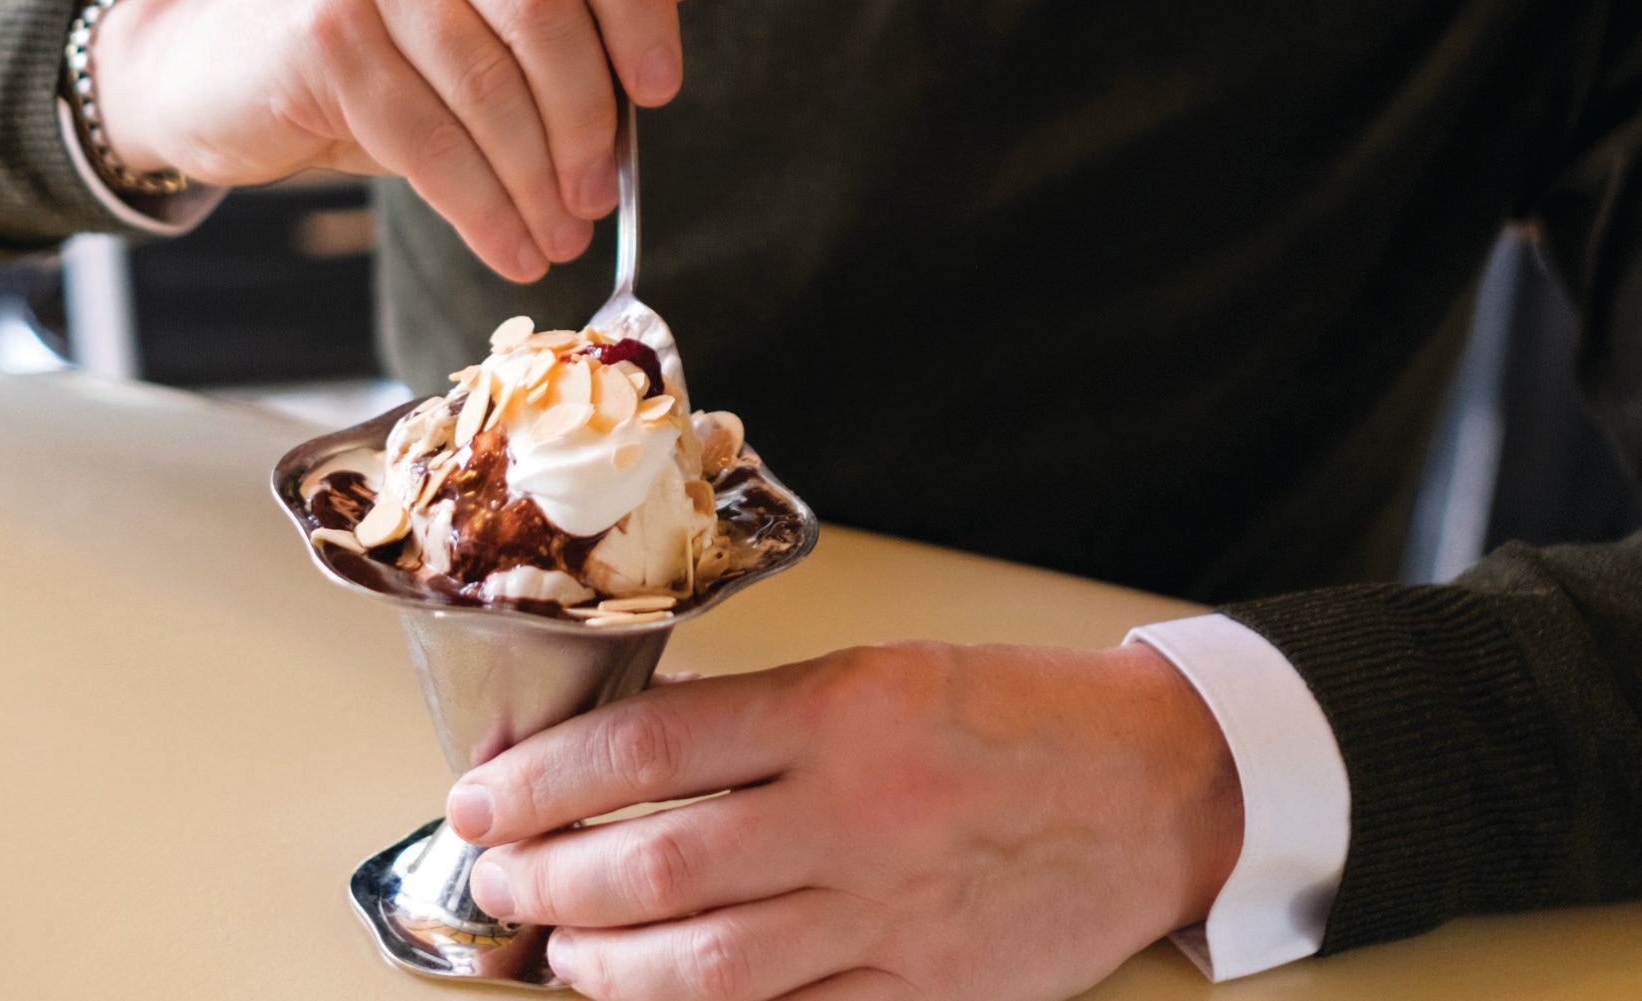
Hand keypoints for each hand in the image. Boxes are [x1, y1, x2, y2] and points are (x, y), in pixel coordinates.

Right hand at [88, 0, 702, 280]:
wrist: (228, 68)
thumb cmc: (389, 47)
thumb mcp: (489, 11)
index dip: (640, 1)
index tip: (662, 90)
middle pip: (545, 6)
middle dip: (585, 119)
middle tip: (600, 198)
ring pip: (485, 82)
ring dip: (534, 179)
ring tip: (559, 237)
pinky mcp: (318, 29)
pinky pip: (423, 135)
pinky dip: (478, 205)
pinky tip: (507, 245)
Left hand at [446, 641, 1243, 1000]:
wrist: (1153, 782)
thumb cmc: (1016, 713)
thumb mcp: (884, 673)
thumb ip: (769, 718)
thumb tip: (639, 759)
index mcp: (841, 708)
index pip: (650, 745)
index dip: (547, 777)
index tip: (488, 795)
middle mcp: (853, 810)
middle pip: (655, 863)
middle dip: (551, 879)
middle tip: (501, 879)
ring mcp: (888, 914)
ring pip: (705, 966)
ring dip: (607, 968)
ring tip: (560, 956)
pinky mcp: (923, 992)